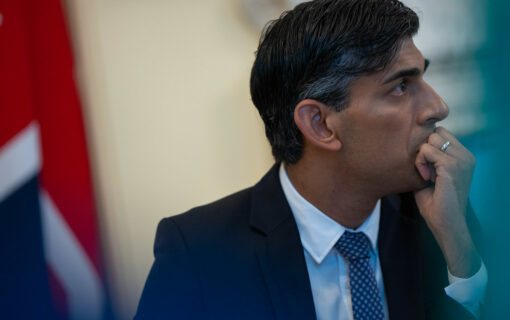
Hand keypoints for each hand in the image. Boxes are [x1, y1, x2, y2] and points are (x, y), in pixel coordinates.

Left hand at [414, 127, 480, 277]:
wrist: (445, 224)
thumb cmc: (436, 204)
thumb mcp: (429, 175)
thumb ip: (425, 159)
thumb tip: (409, 144)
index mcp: (463, 157)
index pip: (441, 133)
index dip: (427, 145)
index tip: (424, 165)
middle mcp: (466, 156)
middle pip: (436, 132)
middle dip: (424, 147)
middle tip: (423, 169)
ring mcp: (461, 160)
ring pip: (432, 138)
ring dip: (421, 155)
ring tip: (424, 174)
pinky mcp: (452, 166)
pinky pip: (428, 150)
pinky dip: (420, 162)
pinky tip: (424, 177)